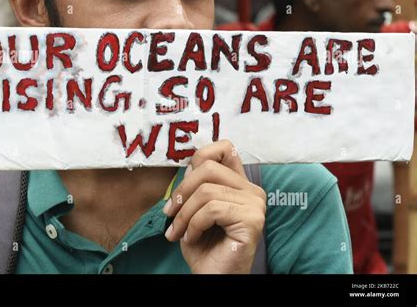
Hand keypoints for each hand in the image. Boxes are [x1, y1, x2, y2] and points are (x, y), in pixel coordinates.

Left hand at [163, 140, 265, 273]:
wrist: (212, 275)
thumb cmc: (203, 245)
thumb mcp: (192, 208)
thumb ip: (195, 185)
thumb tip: (191, 167)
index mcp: (239, 184)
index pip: (225, 149)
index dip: (200, 157)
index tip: (182, 187)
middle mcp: (252, 190)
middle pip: (209, 168)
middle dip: (182, 191)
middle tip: (170, 214)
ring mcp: (255, 204)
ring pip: (206, 191)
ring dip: (183, 215)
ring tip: (178, 232)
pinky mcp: (252, 219)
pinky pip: (212, 209)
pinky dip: (193, 225)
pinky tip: (192, 238)